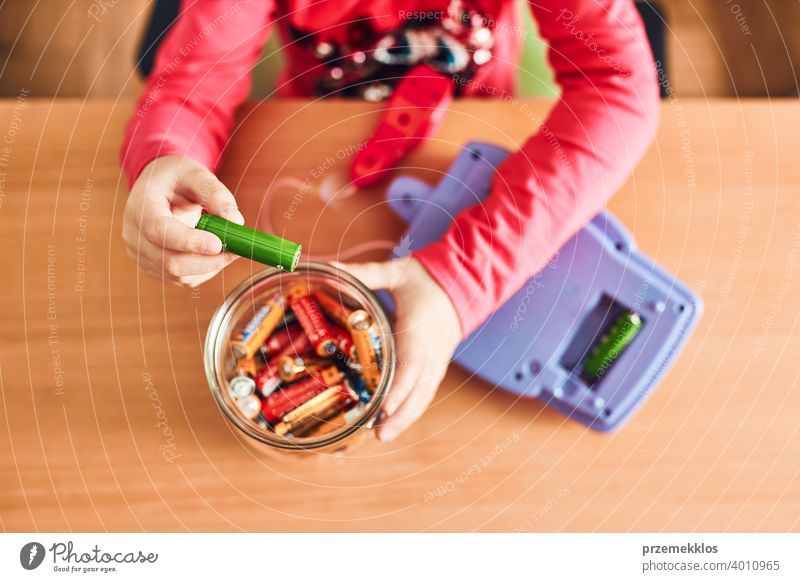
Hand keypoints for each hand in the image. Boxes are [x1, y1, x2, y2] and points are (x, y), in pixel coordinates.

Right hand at [123, 155, 243, 285]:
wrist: (156, 187)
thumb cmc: (176, 178)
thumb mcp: (195, 174)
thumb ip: (216, 193)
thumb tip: (236, 221)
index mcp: (141, 206)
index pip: (159, 231)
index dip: (188, 241)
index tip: (217, 244)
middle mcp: (134, 234)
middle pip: (170, 261)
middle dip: (208, 260)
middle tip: (237, 250)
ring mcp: (140, 255)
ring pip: (178, 275)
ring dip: (209, 266)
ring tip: (228, 248)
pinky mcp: (152, 267)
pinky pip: (181, 279)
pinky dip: (203, 271)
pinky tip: (213, 254)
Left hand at [336, 258, 461, 441]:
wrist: (464, 281)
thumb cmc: (427, 278)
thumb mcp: (396, 272)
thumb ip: (363, 273)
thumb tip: (326, 266)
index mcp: (420, 330)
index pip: (412, 364)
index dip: (399, 388)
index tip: (384, 407)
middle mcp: (431, 351)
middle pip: (418, 389)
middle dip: (400, 415)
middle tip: (378, 435)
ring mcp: (437, 360)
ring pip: (424, 395)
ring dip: (406, 418)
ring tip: (383, 437)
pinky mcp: (437, 364)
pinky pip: (426, 391)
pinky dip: (413, 409)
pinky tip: (396, 423)